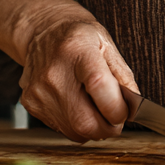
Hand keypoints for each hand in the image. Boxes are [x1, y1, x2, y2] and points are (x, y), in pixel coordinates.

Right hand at [16, 7, 139, 142]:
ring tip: (97, 110)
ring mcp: (39, 91)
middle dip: (108, 128)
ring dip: (93, 129)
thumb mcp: (107, 44)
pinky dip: (77, 126)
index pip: (99, 86)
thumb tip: (133, 105)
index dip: (117, 108)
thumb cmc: (79, 37)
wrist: (43, 32)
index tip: (126, 111)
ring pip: (75, 132)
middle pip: (85, 121)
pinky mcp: (30, 104)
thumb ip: (123, 75)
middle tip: (116, 119)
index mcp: (77, 50)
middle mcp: (54, 73)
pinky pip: (62, 129)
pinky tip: (78, 107)